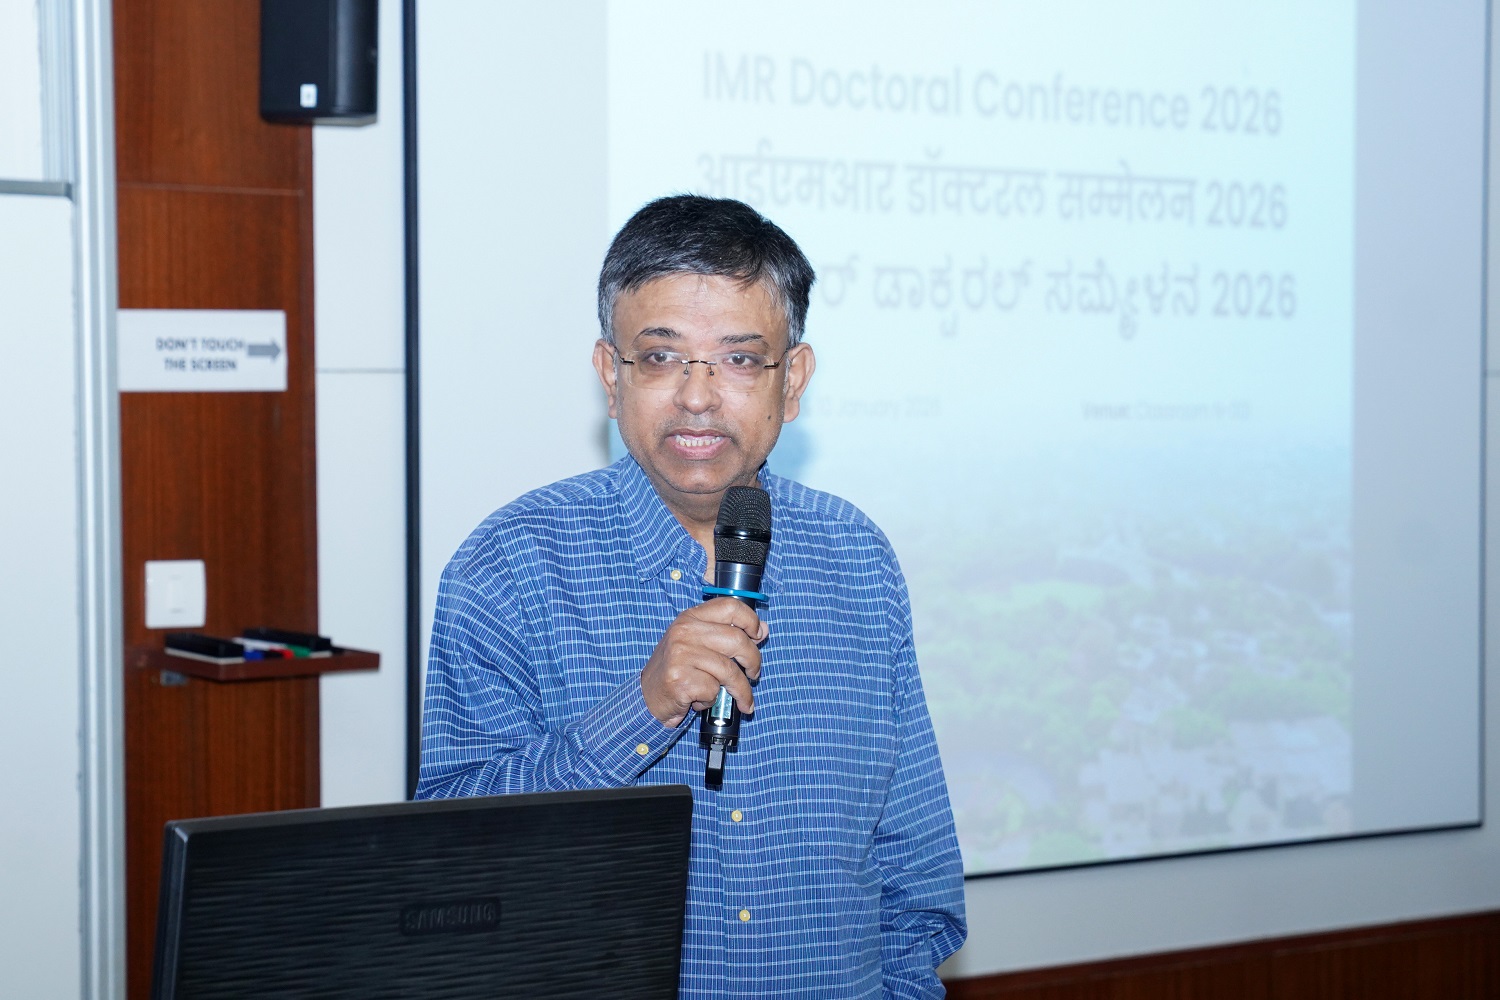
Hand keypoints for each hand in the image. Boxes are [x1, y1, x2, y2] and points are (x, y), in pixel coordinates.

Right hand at [640, 597, 768, 726]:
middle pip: (737, 640)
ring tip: (743, 699)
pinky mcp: (680, 679)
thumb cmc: (678, 669)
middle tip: (755, 674)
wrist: (647, 696)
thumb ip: (728, 634)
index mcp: (690, 617)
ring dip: (741, 690)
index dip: (751, 620)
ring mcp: (680, 655)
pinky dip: (713, 700)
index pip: (730, 606)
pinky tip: (701, 699)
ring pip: (729, 671)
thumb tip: (763, 629)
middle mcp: (684, 632)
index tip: (758, 635)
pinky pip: (714, 690)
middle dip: (754, 661)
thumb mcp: (699, 644)